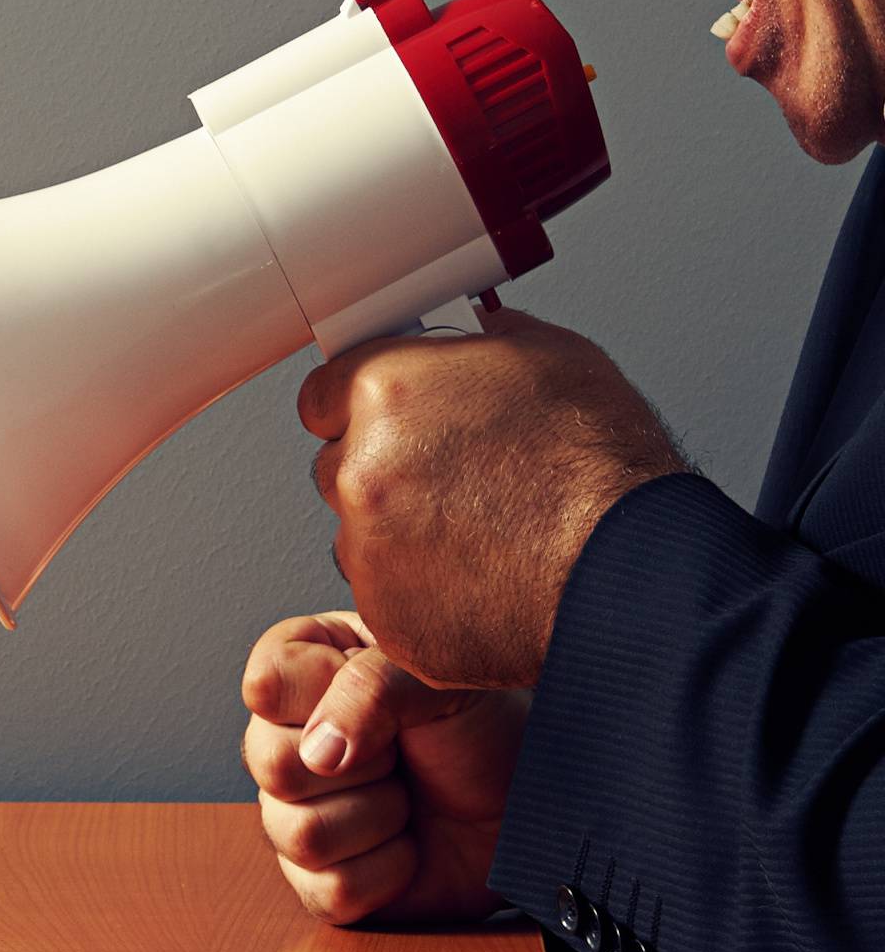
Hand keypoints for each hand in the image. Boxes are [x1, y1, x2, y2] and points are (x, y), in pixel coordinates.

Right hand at [243, 608, 531, 925]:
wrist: (532, 805)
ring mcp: (299, 812)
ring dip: (377, 819)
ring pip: (295, 833)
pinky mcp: (323, 880)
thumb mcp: (438, 676)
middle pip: (270, 763)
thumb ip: (371, 686)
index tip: (382, 696)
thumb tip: (318, 753)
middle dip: (361, 766)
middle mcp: (290, 740)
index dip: (325, 696)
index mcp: (305, 670)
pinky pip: (326, 891)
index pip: (267, 683)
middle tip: (402, 754)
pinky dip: (386, 873)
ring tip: (409, 799)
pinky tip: (409, 847)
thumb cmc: (485, 727)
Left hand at [297, 303, 688, 689]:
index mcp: (386, 390)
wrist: (630, 570)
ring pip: (359, 537)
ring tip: (476, 535)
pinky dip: (420, 593)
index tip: (376, 419)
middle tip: (449, 483)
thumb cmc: (602, 467)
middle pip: (337, 466)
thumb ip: (487, 342)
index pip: (322, 393)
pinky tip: (477, 578)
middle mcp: (362, 468)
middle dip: (381, 473)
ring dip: (397, 536)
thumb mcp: (553, 355)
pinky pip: (385, 597)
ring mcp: (368, 549)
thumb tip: (479, 335)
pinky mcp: (388, 616)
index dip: (357, 406)